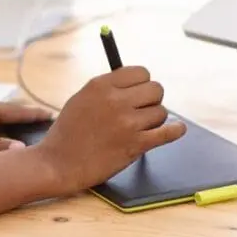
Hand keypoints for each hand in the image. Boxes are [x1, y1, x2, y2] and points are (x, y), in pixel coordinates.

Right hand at [32, 66, 185, 192]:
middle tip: (143, 110)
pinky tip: (177, 129)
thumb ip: (106, 89)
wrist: (58, 163)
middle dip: (152, 99)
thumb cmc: (67, 133)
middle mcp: (115, 100)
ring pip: (161, 111)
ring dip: (155, 119)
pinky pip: (167, 132)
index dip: (143, 82)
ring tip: (141, 127)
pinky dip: (175, 130)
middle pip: (155, 89)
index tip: (140, 91)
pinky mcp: (135, 145)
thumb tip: (134, 83)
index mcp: (100, 85)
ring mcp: (127, 123)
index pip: (140, 72)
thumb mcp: (81, 99)